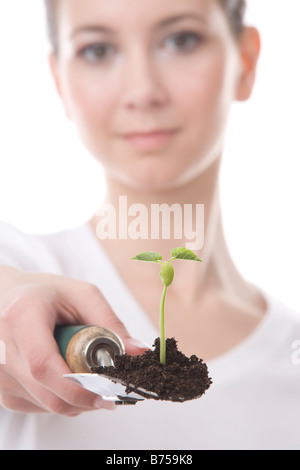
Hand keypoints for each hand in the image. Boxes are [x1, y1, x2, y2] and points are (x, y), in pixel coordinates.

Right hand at [0, 267, 145, 414]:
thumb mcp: (82, 295)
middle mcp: (3, 349)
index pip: (44, 365)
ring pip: (48, 404)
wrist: (7, 297)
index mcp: (22, 317)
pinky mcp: (3, 390)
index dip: (78, 386)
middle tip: (109, 387)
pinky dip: (61, 396)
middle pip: (49, 392)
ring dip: (76, 396)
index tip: (106, 391)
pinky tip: (64, 373)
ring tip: (81, 368)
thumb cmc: (46, 293)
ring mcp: (0, 374)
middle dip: (86, 396)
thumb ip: (110, 323)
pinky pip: (41, 406)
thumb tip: (138, 353)